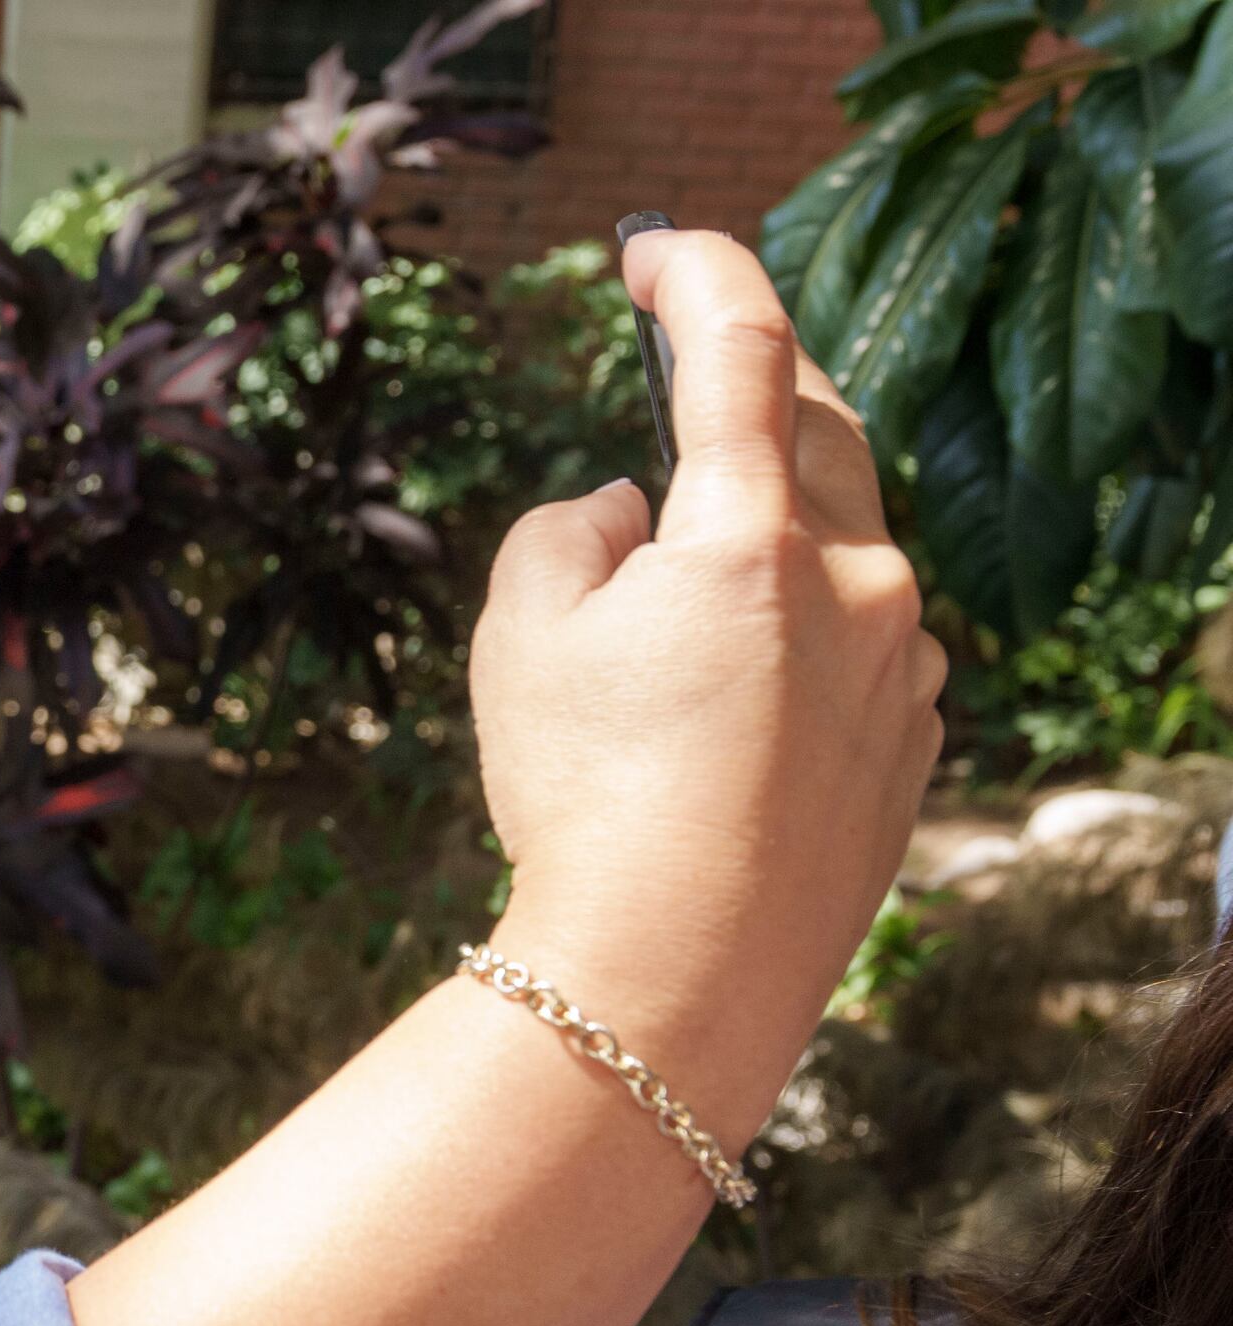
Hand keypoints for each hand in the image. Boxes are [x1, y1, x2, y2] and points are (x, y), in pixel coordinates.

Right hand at [468, 229, 943, 1147]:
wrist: (673, 973)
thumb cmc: (582, 796)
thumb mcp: (518, 634)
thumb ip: (567, 533)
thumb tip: (629, 516)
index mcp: (751, 532)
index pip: (740, 348)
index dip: (696, 273)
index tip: (652, 248)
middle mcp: (857, 579)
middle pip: (820, 430)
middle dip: (754, 386)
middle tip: (687, 368)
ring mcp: (904, 664)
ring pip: (838, 549)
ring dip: (766, 537)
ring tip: (674, 607)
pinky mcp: (911, 742)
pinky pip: (858, 646)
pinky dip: (794, 636)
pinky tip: (727, 707)